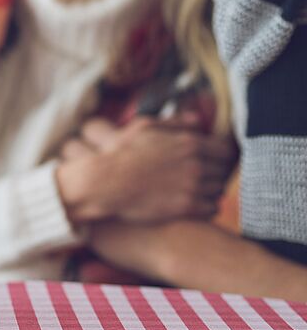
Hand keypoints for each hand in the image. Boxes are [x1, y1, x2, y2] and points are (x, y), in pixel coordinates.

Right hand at [56, 115, 237, 223]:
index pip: (226, 150)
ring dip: (211, 191)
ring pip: (219, 190)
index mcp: (189, 143)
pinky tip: (194, 205)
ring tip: (196, 192)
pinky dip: (207, 207)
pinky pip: (212, 208)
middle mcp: (196, 164)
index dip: (220, 156)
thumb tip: (197, 120)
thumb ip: (175, 122)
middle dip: (216, 174)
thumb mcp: (144, 127)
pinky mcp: (185, 207)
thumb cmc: (120, 153)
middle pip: (224, 171)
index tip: (211, 161)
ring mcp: (192, 187)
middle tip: (202, 178)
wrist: (103, 183)